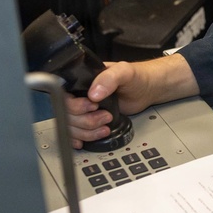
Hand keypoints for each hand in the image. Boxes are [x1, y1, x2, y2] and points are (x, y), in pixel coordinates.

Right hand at [65, 53, 198, 148]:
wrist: (147, 89)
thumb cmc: (136, 76)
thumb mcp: (123, 71)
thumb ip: (108, 78)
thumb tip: (93, 93)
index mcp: (82, 81)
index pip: (65, 97)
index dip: (76, 106)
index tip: (94, 106)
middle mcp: (81, 95)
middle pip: (68, 115)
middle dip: (86, 121)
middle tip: (105, 116)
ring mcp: (86, 110)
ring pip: (72, 126)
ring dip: (87, 132)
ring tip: (104, 128)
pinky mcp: (92, 121)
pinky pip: (77, 132)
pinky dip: (79, 138)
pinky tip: (84, 141)